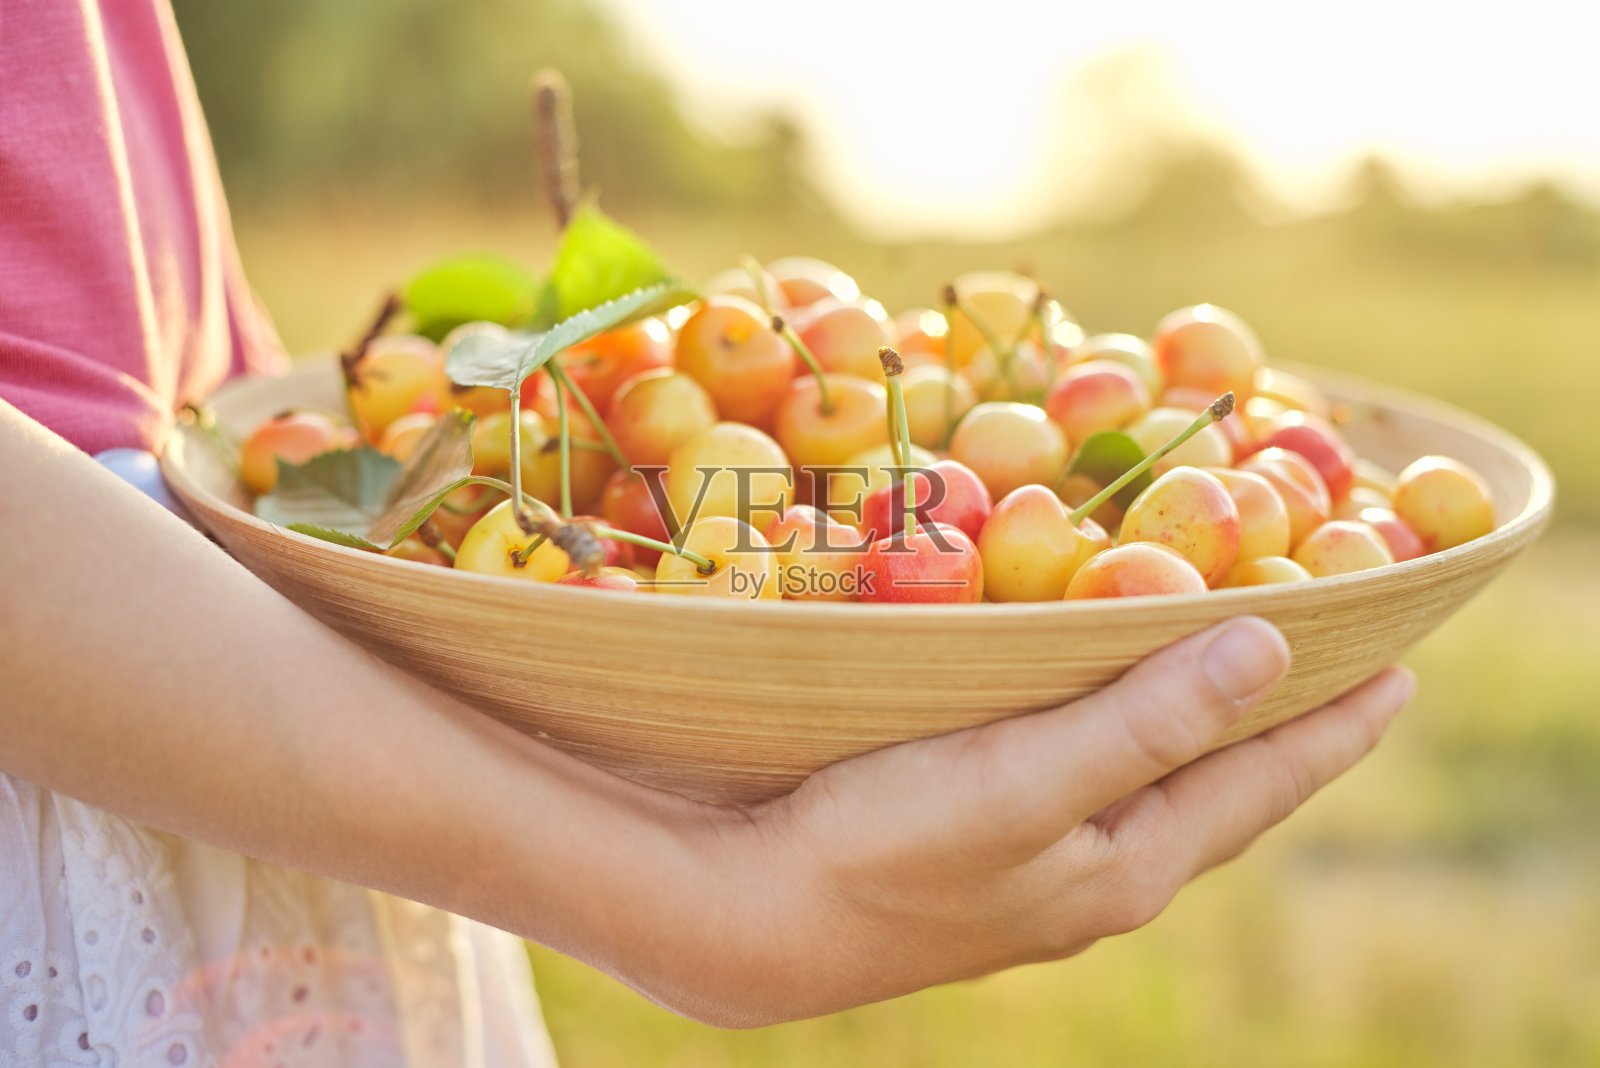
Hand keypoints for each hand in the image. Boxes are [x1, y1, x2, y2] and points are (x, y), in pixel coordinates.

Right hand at [667, 618, 1413, 1025]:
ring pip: (1154, 796)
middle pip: (1221, 796)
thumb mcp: (1027, 783)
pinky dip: (1129, 746)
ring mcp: (1038, 875)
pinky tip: (1103, 730)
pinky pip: (1092, 792)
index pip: (1261, 785)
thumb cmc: (888, 844)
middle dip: (1282, 734)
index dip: (1331, 728)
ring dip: (1205, 741)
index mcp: (1127, 866)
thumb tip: (1268, 650)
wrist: (757, 918)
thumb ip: (1147, 724)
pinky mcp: (981, 855)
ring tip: (1238, 691)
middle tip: (1337, 670)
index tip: (1398, 670)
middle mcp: (1098, 880)